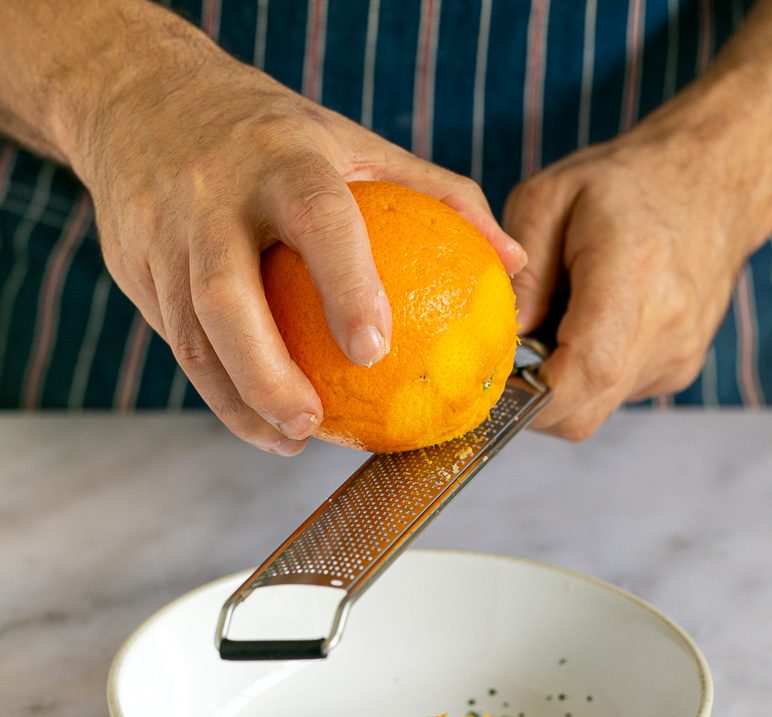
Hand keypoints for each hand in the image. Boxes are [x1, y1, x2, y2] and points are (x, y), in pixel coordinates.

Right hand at [69, 14, 524, 454]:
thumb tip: (512, 262)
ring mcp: (164, 235)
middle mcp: (213, 197)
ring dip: (237, 401)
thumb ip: (439, 195)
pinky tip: (260, 422)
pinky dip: (218, 393)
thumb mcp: (356, 142)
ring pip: (190, 336)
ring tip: (289, 440)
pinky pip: (176, 343)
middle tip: (314, 424)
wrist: (146, 99)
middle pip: (224, 295)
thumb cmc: (273, 134)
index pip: (315, 218)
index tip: (375, 348)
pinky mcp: (136, 269)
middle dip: (265, 371)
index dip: (344, 282)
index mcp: (280, 158)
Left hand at [503, 121, 753, 439]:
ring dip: (559, 386)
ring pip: (593, 410)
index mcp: (632, 275)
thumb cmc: (627, 182)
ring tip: (558, 326)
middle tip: (511, 357)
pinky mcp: (677, 370)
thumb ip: (521, 274)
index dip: (530, 395)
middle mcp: (664, 326)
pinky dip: (586, 377)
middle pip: (582, 412)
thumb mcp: (549, 200)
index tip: (495, 383)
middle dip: (531, 401)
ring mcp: (677, 355)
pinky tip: (588, 328)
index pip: (586, 370)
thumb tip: (503, 341)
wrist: (716, 180)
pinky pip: (614, 396)